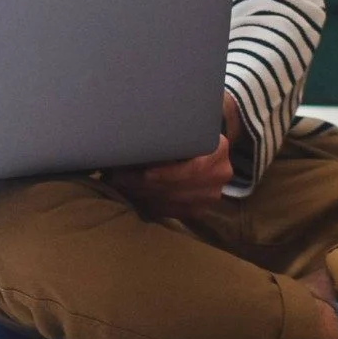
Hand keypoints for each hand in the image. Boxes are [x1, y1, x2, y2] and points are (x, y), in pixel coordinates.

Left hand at [104, 135, 233, 220]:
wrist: (202, 144)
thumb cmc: (185, 131)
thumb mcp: (180, 126)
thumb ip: (167, 133)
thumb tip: (130, 137)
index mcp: (217, 149)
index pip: (193, 168)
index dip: (168, 174)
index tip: (145, 174)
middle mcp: (219, 175)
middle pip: (178, 187)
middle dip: (144, 184)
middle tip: (117, 177)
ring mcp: (211, 195)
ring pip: (172, 202)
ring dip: (142, 195)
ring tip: (119, 186)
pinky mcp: (199, 209)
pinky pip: (170, 212)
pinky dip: (148, 204)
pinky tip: (131, 195)